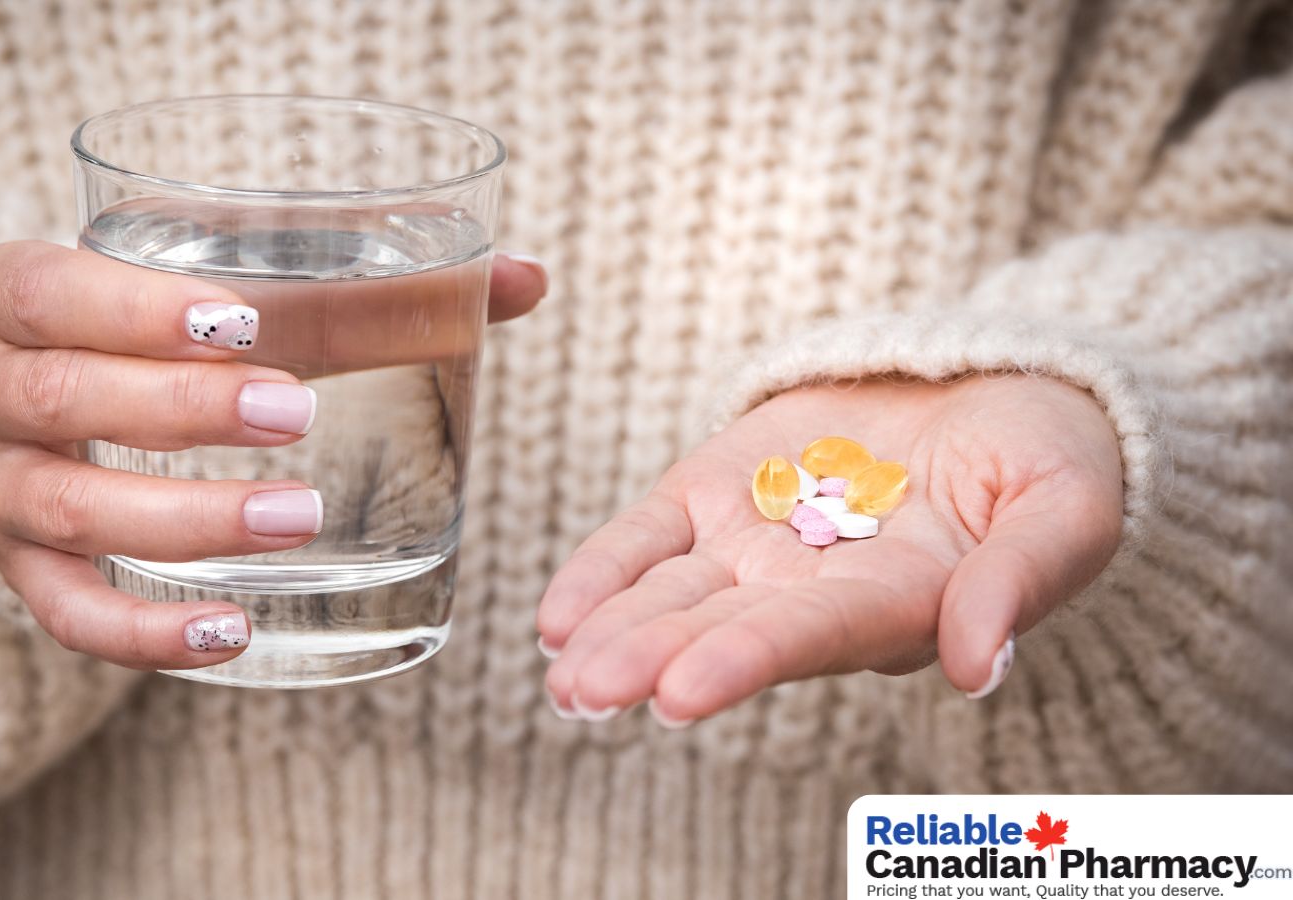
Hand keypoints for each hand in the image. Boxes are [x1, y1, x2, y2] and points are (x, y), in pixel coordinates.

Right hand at [0, 240, 544, 667]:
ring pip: (68, 512)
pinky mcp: (14, 573)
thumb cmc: (150, 326)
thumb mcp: (223, 286)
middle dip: (180, 410)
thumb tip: (527, 280)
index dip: (132, 308)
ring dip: (184, 520)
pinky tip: (234, 631)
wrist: (34, 391)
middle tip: (300, 414)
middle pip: (59, 399)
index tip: (242, 321)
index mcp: (3, 291)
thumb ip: (367, 282)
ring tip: (299, 517)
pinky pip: (68, 618)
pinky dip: (147, 631)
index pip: (47, 290)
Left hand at [537, 375, 1123, 723]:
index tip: (677, 693)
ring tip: (559, 665)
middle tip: (584, 693)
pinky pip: (648, 537)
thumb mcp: (1064, 510)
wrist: (994, 388)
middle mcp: (809, 592)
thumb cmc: (1046, 461)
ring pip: (671, 594)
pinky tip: (556, 615)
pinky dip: (603, 572)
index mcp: (893, 606)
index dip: (742, 661)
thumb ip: (1020, 580)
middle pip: (718, 629)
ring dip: (612, 630)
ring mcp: (755, 543)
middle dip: (649, 660)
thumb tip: (978, 668)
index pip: (807, 638)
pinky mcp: (718, 491)